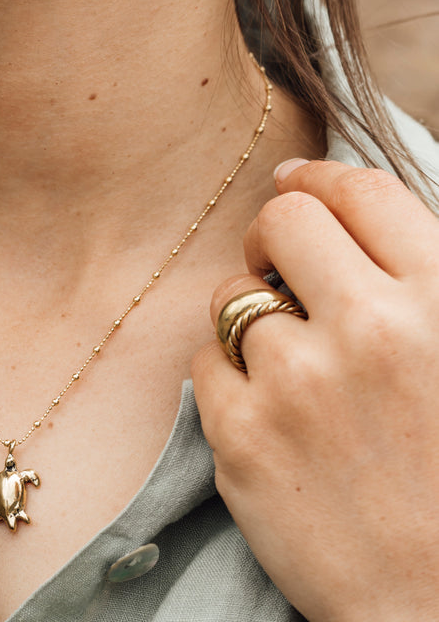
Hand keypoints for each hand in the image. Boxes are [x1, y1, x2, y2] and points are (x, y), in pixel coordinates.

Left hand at [192, 158, 438, 621]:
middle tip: (284, 269)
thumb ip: (422, 283)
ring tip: (287, 362)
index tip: (299, 185)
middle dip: (277, 237)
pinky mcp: (241, 441)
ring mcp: (296, 384)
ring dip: (251, 314)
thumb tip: (341, 200)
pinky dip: (227, 377)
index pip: (358, 192)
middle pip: (282, 221)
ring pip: (232, 295)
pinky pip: (203, 364)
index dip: (320, 181)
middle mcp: (369, 328)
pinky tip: (266, 412)